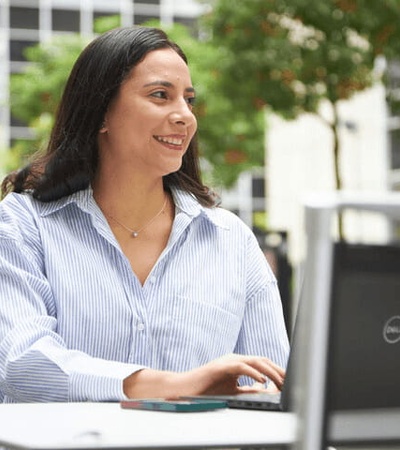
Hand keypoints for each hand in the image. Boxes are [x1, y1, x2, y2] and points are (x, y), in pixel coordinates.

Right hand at [123, 353, 284, 398]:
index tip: (288, 381)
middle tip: (289, 381)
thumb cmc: (206, 390)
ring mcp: (227, 361)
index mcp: (238, 363)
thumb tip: (267, 391)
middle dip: (277, 370)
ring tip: (280, 382)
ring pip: (254, 362)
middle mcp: (234, 359)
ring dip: (269, 372)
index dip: (276, 371)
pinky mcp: (220, 367)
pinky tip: (262, 381)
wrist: (185, 389)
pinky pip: (241, 367)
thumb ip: (249, 390)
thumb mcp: (233, 391)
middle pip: (262, 360)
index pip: (262, 364)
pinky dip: (253, 373)